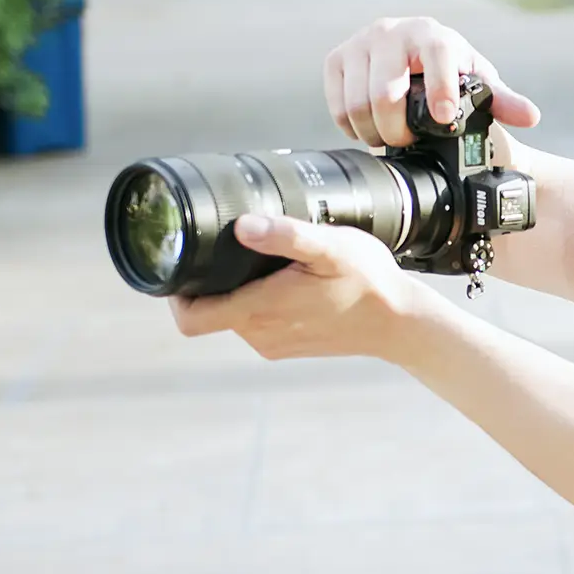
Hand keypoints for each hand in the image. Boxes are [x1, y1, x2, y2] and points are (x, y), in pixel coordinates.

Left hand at [169, 213, 426, 362]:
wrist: (400, 322)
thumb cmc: (367, 281)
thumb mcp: (330, 247)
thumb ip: (286, 235)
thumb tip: (242, 226)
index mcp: (259, 310)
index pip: (189, 319)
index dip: (173, 295)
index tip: (181, 264)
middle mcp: (259, 334)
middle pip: (209, 312)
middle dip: (211, 282)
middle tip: (231, 249)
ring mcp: (274, 344)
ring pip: (234, 316)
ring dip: (239, 291)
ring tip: (266, 263)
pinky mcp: (289, 347)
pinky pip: (258, 324)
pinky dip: (262, 304)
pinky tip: (287, 283)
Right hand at [323, 16, 540, 147]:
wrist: (414, 60)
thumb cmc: (452, 75)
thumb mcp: (479, 86)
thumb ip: (503, 101)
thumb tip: (530, 116)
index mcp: (433, 36)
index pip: (436, 57)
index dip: (439, 89)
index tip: (443, 118)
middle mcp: (393, 32)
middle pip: (385, 93)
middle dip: (398, 130)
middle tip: (408, 142)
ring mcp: (361, 43)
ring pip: (357, 103)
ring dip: (374, 132)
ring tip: (390, 139)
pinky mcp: (336, 59)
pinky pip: (337, 104)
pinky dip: (352, 126)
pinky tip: (370, 128)